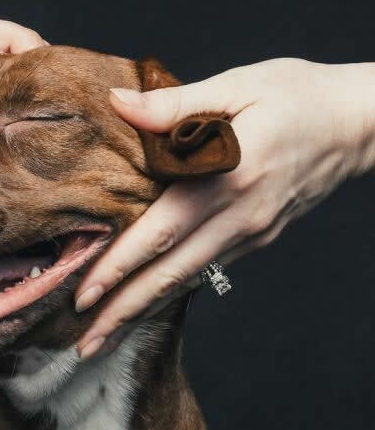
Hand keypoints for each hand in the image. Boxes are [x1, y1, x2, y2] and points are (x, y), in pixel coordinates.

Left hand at [75, 57, 374, 358]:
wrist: (358, 124)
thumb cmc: (296, 95)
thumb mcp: (237, 85)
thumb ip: (175, 103)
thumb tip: (117, 103)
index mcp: (229, 176)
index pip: (162, 230)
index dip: (119, 265)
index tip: (82, 295)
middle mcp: (239, 216)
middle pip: (170, 274)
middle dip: (123, 311)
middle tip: (85, 344)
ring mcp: (250, 233)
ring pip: (187, 281)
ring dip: (142, 312)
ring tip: (104, 339)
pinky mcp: (256, 239)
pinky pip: (205, 270)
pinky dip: (170, 292)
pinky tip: (143, 305)